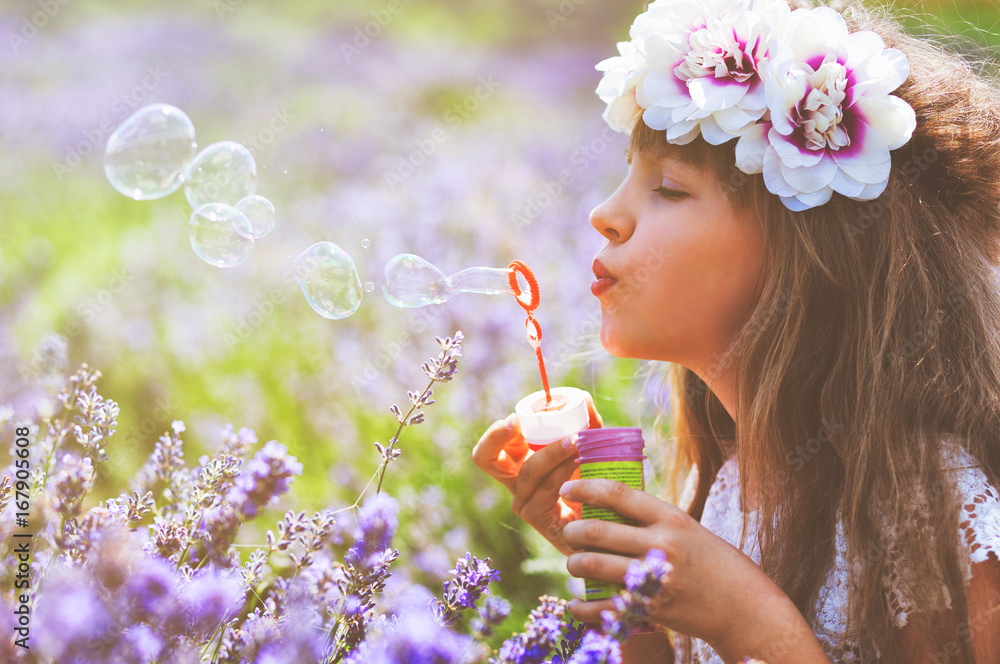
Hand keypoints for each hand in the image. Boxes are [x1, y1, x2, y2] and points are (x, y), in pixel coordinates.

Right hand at [472, 397, 601, 555]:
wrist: (612, 522)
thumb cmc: (596, 482)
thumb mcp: (588, 449)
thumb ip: (587, 425)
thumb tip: (582, 398)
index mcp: (520, 463)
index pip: (491, 447)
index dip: (496, 432)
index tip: (516, 418)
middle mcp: (516, 483)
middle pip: (484, 458)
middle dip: (496, 436)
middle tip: (517, 422)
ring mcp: (525, 503)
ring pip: (527, 471)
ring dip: (551, 451)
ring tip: (576, 440)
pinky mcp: (540, 519)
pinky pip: (546, 489)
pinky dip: (563, 471)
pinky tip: (579, 462)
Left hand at [559, 479, 830, 662]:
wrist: (746, 608)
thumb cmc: (716, 564)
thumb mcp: (689, 531)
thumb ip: (654, 521)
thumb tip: (612, 507)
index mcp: (671, 519)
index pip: (618, 493)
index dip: (586, 488)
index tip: (567, 487)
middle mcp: (662, 545)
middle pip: (598, 531)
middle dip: (573, 532)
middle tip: (567, 532)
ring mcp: (656, 579)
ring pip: (595, 566)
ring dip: (575, 564)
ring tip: (573, 563)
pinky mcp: (652, 610)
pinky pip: (604, 607)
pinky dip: (583, 607)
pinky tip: (574, 604)